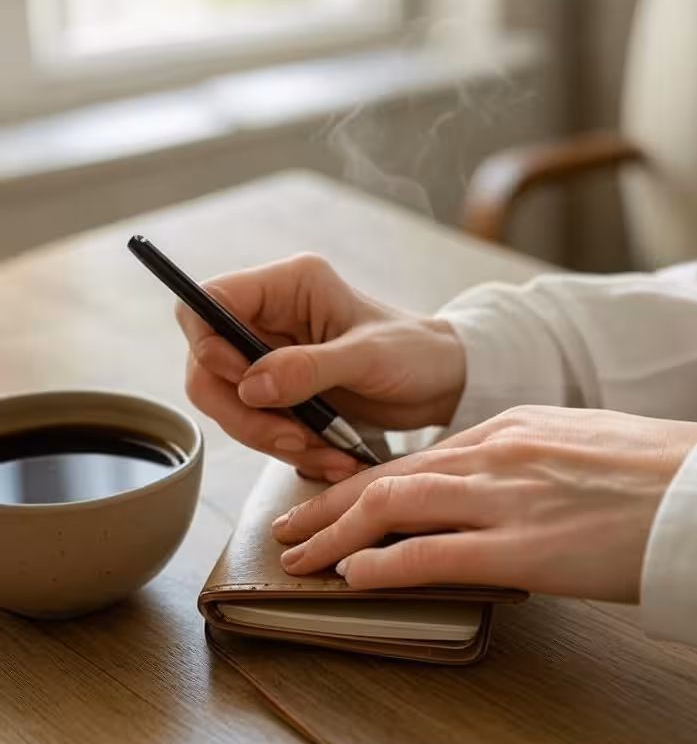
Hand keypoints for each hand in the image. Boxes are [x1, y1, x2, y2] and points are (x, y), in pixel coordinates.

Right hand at [177, 254, 464, 481]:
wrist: (441, 383)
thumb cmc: (416, 352)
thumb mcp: (368, 356)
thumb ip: (308, 368)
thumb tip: (251, 386)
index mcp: (287, 286)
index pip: (209, 302)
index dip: (208, 345)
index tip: (243, 384)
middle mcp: (270, 318)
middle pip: (208, 364)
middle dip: (243, 412)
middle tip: (289, 438)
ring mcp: (272, 357)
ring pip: (230, 402)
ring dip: (269, 438)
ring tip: (323, 453)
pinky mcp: (281, 392)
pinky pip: (258, 424)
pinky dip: (287, 448)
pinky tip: (328, 457)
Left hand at [273, 406, 696, 601]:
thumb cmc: (651, 472)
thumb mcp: (574, 447)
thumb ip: (522, 462)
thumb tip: (491, 490)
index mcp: (507, 429)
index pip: (414, 458)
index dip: (361, 484)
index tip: (330, 502)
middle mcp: (494, 455)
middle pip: (387, 477)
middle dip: (328, 507)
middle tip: (289, 530)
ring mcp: (505, 498)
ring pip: (394, 506)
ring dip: (336, 535)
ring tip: (299, 560)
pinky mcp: (524, 547)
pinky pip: (434, 554)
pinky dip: (385, 566)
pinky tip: (354, 578)